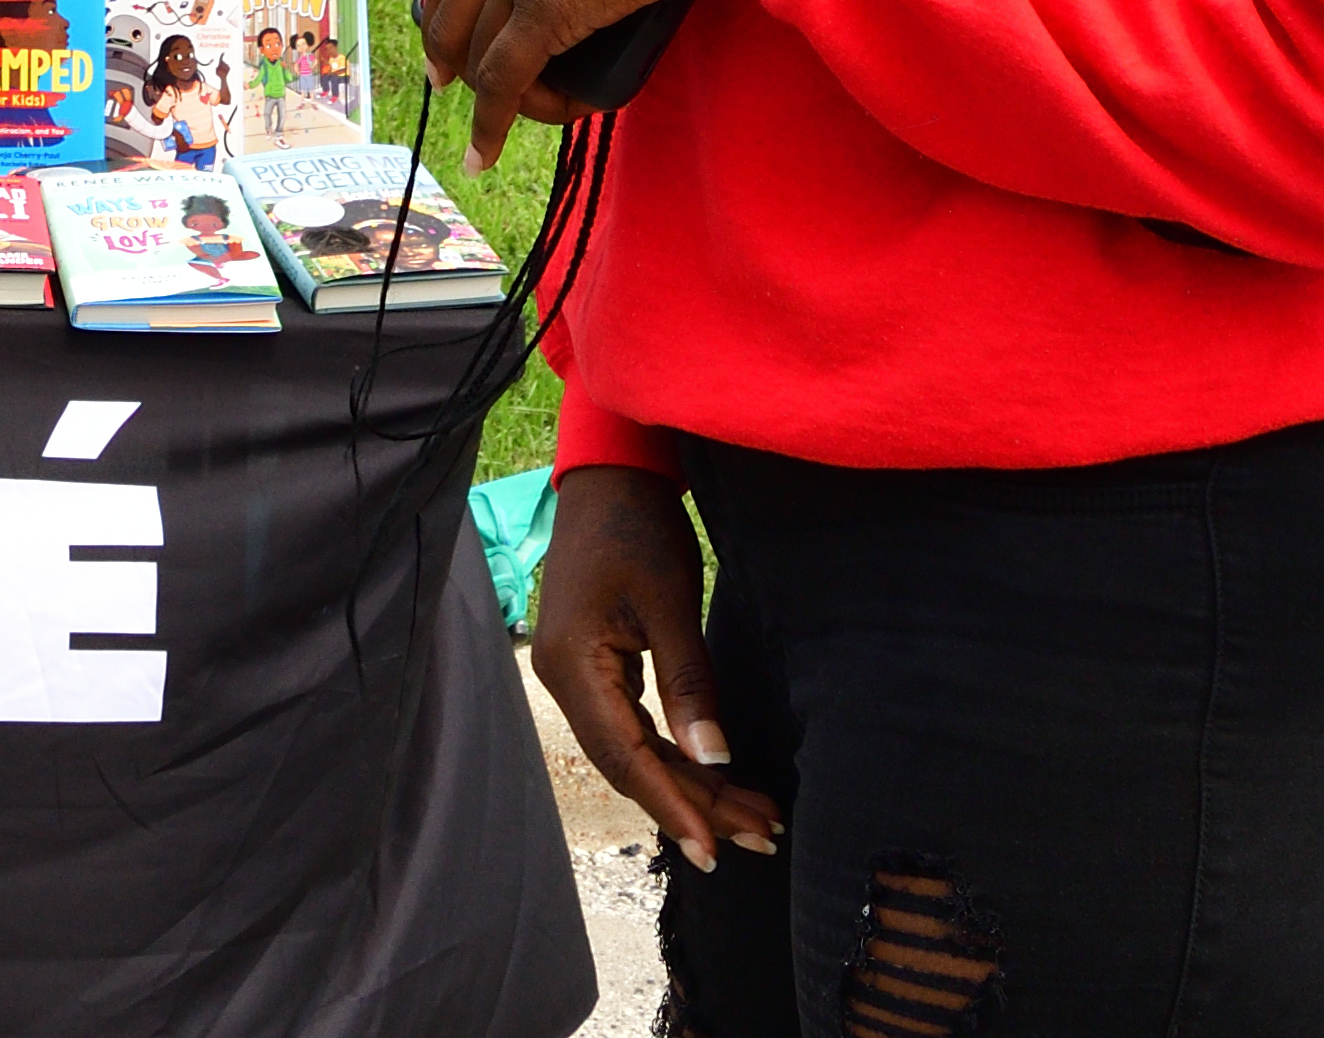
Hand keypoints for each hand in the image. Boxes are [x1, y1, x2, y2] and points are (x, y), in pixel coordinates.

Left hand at [415, 0, 688, 169]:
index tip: (443, 29)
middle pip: (452, 5)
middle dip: (444, 51)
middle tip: (447, 83)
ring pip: (479, 50)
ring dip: (484, 97)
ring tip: (490, 131)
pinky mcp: (546, 11)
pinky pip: (504, 79)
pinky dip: (491, 123)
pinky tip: (486, 152)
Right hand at [527, 466, 782, 872]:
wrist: (609, 474)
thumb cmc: (637, 526)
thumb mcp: (670, 601)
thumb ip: (689, 682)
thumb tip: (712, 757)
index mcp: (573, 665)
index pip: (625, 756)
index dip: (671, 805)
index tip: (714, 849)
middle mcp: (563, 678)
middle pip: (630, 762)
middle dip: (695, 803)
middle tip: (760, 837)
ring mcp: (575, 672)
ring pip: (634, 748)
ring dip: (691, 783)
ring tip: (753, 817)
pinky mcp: (593, 663)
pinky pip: (633, 725)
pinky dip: (676, 752)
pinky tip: (715, 774)